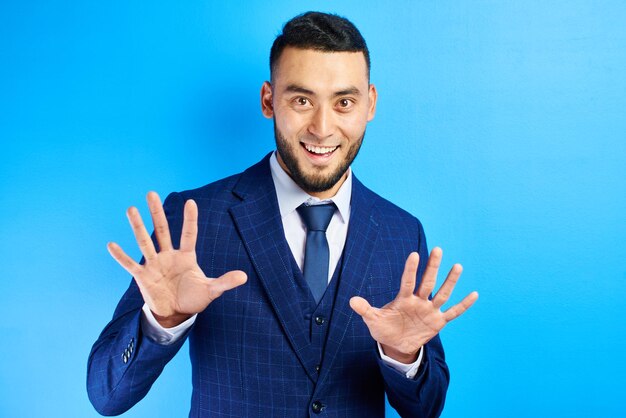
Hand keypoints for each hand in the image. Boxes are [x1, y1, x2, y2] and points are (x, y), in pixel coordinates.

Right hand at [107, 192, 246, 327]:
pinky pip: (129, 264)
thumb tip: (244, 276)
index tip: (191, 202)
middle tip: (151, 193)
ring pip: (145, 242)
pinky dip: (120, 256)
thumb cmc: (193, 298)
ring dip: (137, 227)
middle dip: (157, 213)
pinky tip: (111, 244)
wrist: (176, 313)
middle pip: (162, 230)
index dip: (189, 219)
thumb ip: (225, 282)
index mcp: (186, 256)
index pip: (188, 234)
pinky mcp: (143, 276)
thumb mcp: (211, 290)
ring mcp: (154, 264)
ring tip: (131, 209)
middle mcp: (169, 256)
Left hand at [350, 247, 477, 362]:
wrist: (395, 344)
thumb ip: (365, 309)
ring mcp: (429, 310)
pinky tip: (474, 294)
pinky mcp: (438, 321)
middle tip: (438, 249)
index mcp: (403, 298)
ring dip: (450, 281)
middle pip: (427, 282)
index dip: (410, 269)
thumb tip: (351, 300)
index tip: (414, 254)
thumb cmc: (384, 328)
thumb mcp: (373, 320)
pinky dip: (463, 305)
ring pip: (442, 293)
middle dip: (432, 267)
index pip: (407, 281)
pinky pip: (453, 312)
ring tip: (458, 266)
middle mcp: (418, 301)